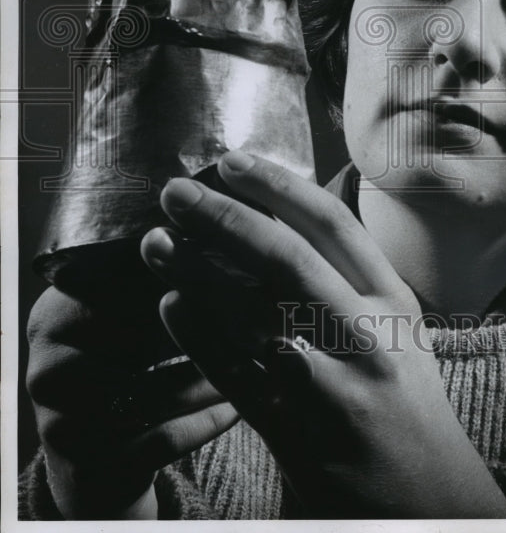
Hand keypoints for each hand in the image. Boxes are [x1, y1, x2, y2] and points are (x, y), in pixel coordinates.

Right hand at [26, 286, 238, 517]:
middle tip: (258, 319)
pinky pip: (162, 437)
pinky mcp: (86, 465)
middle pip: (139, 338)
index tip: (238, 274)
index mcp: (54, 314)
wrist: (100, 464)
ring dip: (213, 379)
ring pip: (157, 392)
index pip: (123, 286)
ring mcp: (60, 419)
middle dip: (206, 328)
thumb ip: (162, 284)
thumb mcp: (133, 326)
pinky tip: (237, 408)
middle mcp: (47, 364)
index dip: (185, 280)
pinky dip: (206, 421)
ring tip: (256, 365)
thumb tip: (224, 240)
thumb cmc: (129, 374)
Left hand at [140, 152, 505, 517]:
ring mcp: (334, 386)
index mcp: (392, 299)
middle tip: (175, 192)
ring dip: (198, 272)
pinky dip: (200, 336)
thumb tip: (287, 210)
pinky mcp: (299, 433)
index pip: (333, 225)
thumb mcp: (397, 326)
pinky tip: (171, 304)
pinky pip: (238, 375)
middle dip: (226, 218)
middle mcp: (367, 334)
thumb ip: (352, 275)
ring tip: (156, 243)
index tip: (232, 162)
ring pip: (255, 314)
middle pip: (288, 259)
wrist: (427, 497)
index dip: (278, 186)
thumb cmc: (400, 396)